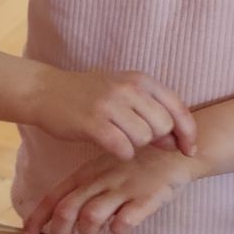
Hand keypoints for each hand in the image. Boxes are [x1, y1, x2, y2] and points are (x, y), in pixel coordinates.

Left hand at [22, 145, 207, 233]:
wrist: (176, 149)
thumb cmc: (133, 166)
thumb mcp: (101, 171)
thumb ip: (81, 193)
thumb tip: (58, 220)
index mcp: (86, 175)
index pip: (53, 198)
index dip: (36, 219)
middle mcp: (101, 181)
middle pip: (67, 209)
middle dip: (61, 229)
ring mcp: (124, 189)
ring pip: (91, 216)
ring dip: (88, 229)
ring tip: (99, 228)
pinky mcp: (149, 196)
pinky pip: (127, 219)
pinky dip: (119, 228)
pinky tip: (123, 224)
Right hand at [26, 66, 197, 160]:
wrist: (45, 91)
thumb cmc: (86, 96)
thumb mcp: (122, 95)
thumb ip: (151, 114)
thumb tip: (176, 142)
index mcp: (141, 80)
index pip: (178, 108)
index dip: (188, 133)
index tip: (189, 151)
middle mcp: (129, 89)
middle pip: (163, 126)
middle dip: (156, 140)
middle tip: (139, 141)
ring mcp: (110, 105)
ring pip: (144, 138)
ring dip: (135, 146)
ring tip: (119, 139)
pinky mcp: (92, 123)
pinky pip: (122, 147)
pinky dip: (122, 153)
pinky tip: (112, 148)